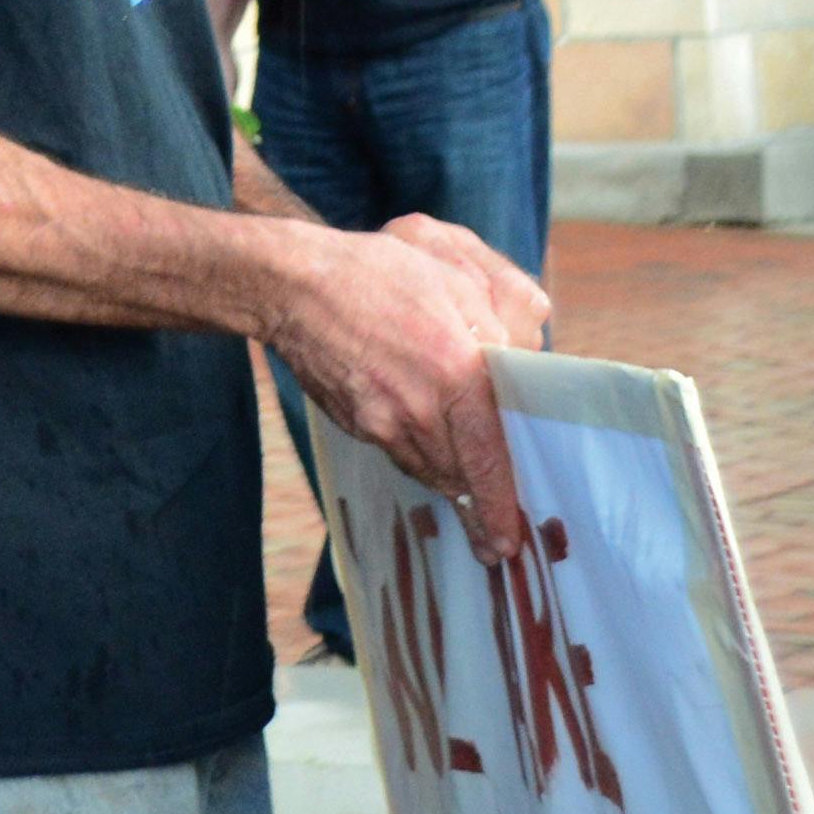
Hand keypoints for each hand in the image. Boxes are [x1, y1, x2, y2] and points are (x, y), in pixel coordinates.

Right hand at [263, 223, 529, 561]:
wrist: (290, 283)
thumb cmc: (376, 271)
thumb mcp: (454, 276)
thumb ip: (502, 320)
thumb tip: (523, 361)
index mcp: (456, 371)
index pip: (489, 458)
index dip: (501, 506)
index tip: (508, 542)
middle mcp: (419, 409)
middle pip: (458, 476)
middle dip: (477, 506)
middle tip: (492, 538)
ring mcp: (380, 421)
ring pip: (426, 468)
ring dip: (447, 479)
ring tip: (461, 493)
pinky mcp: (353, 422)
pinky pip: (395, 449)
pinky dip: (413, 450)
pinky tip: (414, 432)